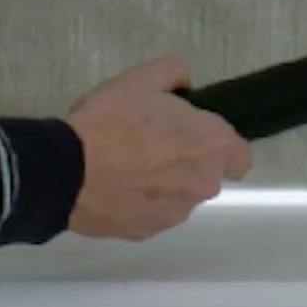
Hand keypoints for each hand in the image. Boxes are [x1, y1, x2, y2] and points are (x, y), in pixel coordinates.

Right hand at [62, 54, 252, 240]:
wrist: (66, 171)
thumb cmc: (112, 121)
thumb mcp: (142, 78)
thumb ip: (174, 73)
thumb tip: (184, 84)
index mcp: (210, 146)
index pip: (241, 157)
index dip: (223, 146)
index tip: (198, 136)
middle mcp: (201, 185)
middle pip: (206, 175)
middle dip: (187, 161)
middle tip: (153, 141)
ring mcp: (174, 214)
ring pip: (179, 196)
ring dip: (163, 183)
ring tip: (126, 164)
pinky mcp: (146, 232)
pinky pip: (152, 213)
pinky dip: (140, 202)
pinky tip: (113, 186)